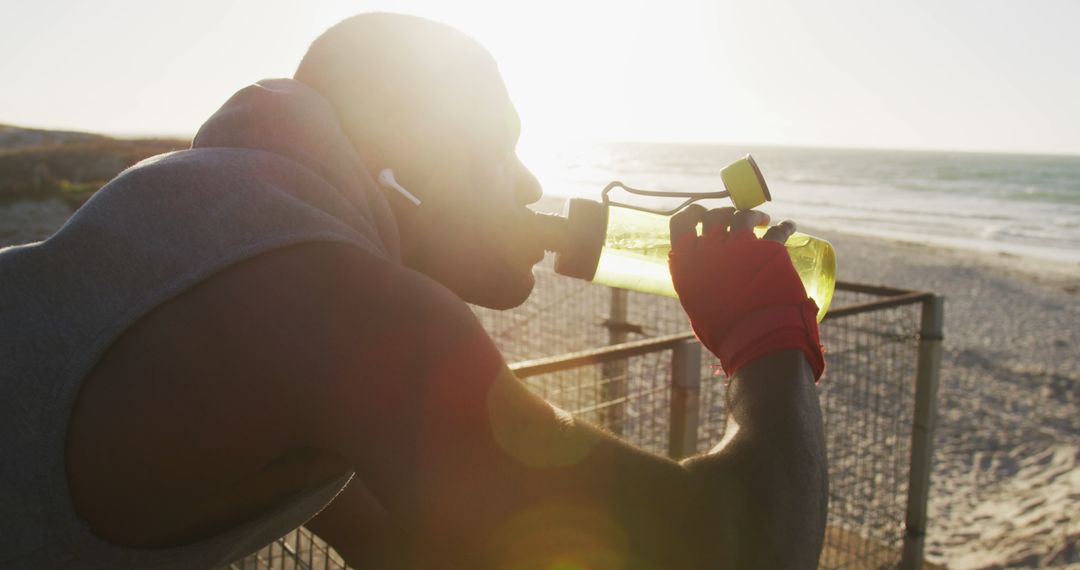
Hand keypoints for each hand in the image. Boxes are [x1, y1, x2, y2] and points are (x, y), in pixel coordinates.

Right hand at [667, 206, 824, 380]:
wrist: (759, 340)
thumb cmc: (726, 334)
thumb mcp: (699, 309)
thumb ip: (699, 289)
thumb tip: (706, 285)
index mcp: (687, 264)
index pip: (680, 223)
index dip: (692, 213)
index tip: (702, 213)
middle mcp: (708, 250)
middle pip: (714, 216)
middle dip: (725, 213)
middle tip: (736, 218)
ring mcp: (739, 247)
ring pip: (743, 216)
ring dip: (753, 215)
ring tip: (763, 220)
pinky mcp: (769, 250)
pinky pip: (777, 230)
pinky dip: (784, 226)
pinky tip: (789, 226)